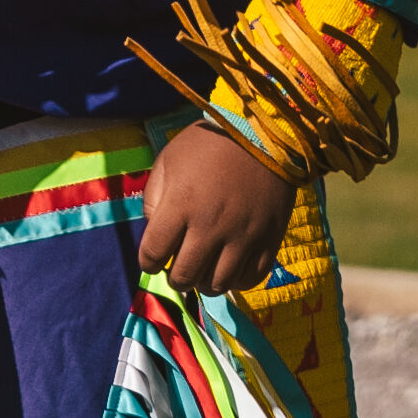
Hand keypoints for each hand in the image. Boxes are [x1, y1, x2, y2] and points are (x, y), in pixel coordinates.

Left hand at [139, 123, 293, 297]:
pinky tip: (230, 269)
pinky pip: (251, 278)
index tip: (153, 260)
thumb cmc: (210, 144)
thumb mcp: (169, 160)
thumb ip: (153, 198)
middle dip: (175, 278)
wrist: (264, 133)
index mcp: (181, 204)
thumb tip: (154, 232)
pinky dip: (236, 282)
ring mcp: (243, 235)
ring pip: (217, 284)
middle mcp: (211, 226)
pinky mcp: (269, 239)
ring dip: (204, 283)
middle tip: (178, 269)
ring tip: (203, 272)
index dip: (148, 262)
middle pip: (184, 276)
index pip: (153, 253)